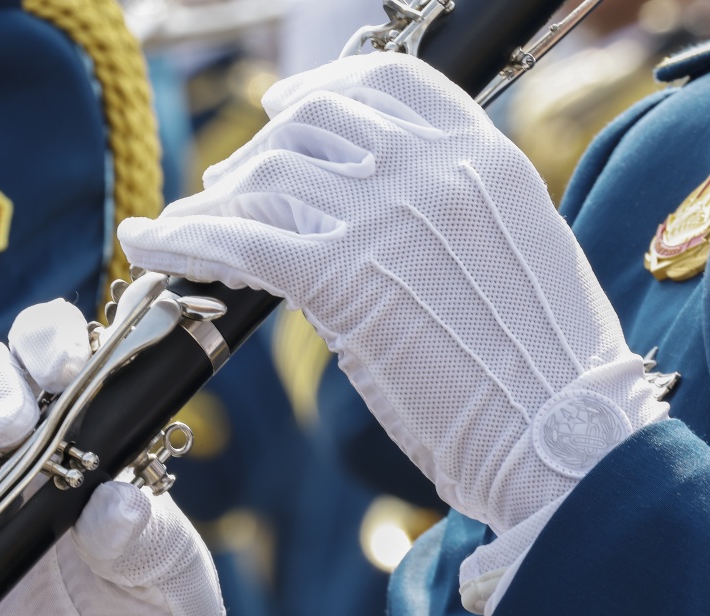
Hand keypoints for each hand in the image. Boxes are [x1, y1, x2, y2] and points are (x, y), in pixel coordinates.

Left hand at [119, 53, 668, 615]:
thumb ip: (453, 209)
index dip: (321, 91)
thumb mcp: (517, 251)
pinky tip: (145, 244)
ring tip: (184, 223)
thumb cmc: (545, 366)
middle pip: (311, 126)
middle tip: (227, 182)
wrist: (563, 435)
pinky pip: (240, 241)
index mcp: (481, 156)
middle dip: (258, 153)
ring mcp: (386, 219)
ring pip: (267, 180)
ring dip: (211, 200)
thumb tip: (378, 205)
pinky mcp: (344, 280)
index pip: (383, 85)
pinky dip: (182, 239)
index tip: (282, 110)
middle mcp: (431, 170)